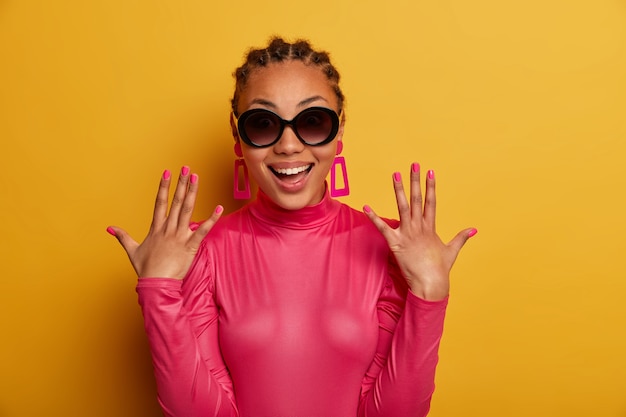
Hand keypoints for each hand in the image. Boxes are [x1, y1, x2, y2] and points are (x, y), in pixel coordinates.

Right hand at [106, 166, 222, 278]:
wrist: (155, 284)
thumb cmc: (146, 269)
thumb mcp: (132, 250)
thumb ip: (123, 237)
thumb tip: (110, 228)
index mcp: (156, 228)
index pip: (160, 203)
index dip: (164, 187)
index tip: (167, 173)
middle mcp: (168, 229)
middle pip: (175, 202)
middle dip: (181, 184)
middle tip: (185, 168)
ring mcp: (179, 236)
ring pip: (187, 210)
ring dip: (192, 193)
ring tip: (196, 178)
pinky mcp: (190, 246)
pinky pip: (203, 231)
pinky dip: (212, 219)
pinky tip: (219, 208)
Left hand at [364, 163, 475, 300]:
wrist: (430, 283)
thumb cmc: (440, 269)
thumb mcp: (452, 251)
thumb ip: (461, 238)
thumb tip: (474, 229)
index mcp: (430, 227)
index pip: (431, 202)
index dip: (430, 186)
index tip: (431, 172)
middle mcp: (419, 227)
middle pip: (416, 199)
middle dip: (415, 181)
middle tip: (414, 165)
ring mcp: (407, 233)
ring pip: (402, 207)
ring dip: (399, 190)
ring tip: (396, 175)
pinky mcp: (395, 243)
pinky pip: (382, 227)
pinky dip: (374, 217)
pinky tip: (367, 206)